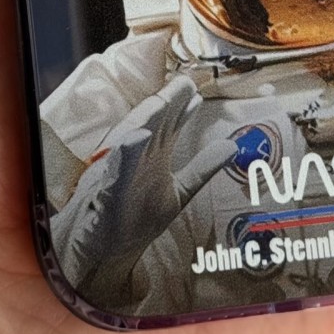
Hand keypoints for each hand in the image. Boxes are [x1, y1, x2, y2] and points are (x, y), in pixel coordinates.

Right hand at [52, 79, 229, 297]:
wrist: (102, 252)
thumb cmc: (134, 219)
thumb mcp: (179, 192)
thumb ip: (203, 168)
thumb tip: (232, 146)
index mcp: (152, 156)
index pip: (169, 124)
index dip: (182, 105)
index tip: (196, 89)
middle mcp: (136, 158)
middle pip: (153, 123)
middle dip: (168, 101)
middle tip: (185, 81)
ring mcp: (120, 172)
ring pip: (133, 138)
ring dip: (147, 117)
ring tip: (164, 99)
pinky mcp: (107, 192)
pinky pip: (116, 169)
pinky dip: (125, 153)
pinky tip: (136, 137)